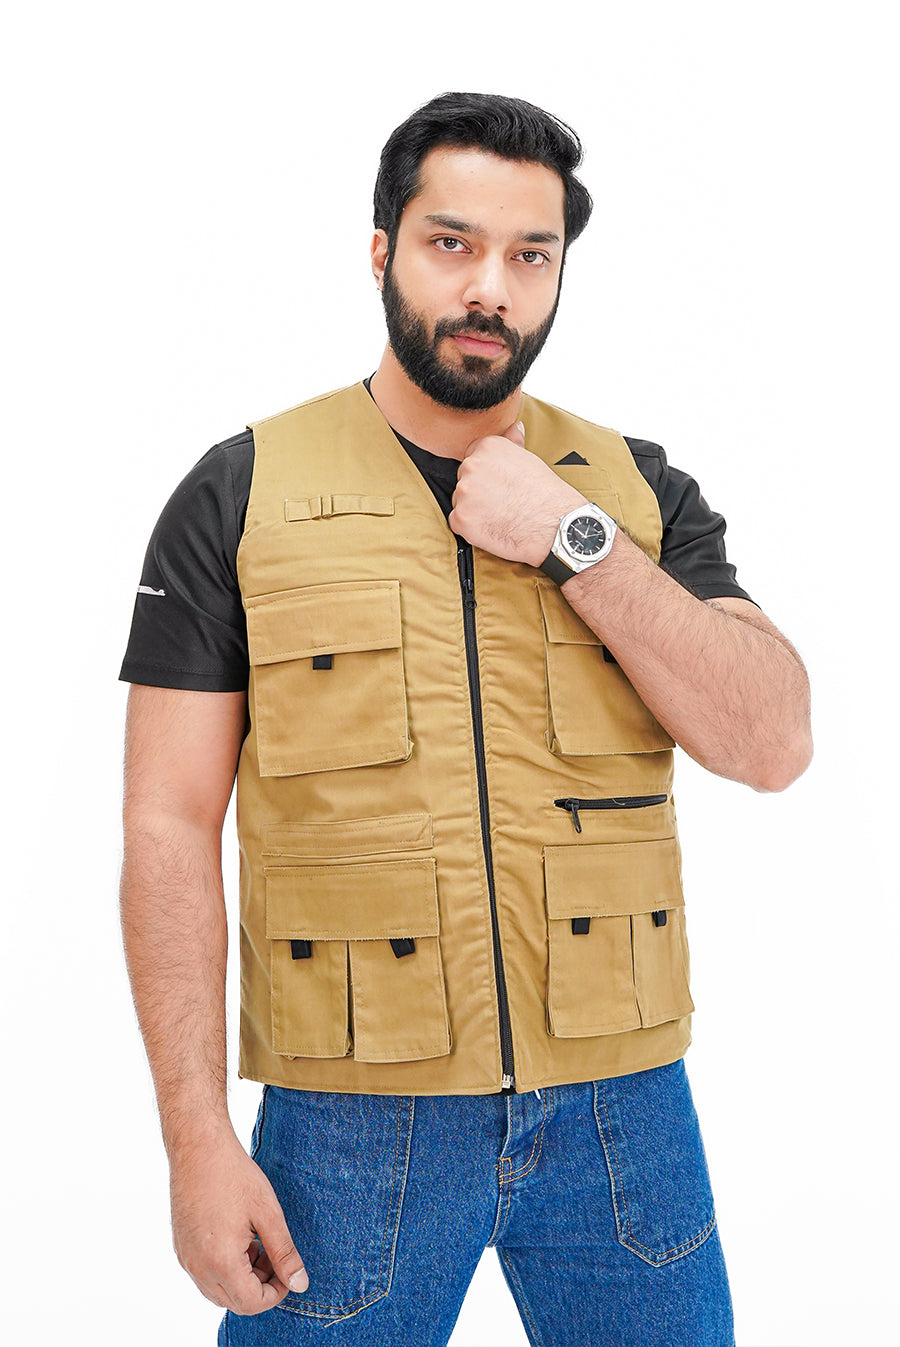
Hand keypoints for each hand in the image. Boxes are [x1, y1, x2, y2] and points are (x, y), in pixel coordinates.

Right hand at [169, 1128, 308, 1314]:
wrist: (198, 1147)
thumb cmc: (233, 1175)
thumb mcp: (268, 1213)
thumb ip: (284, 1253)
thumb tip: (300, 1284)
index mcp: (220, 1262)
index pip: (251, 1303)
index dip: (276, 1293)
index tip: (288, 1270)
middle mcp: (198, 1267)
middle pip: (234, 1301)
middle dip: (260, 1286)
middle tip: (274, 1255)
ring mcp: (186, 1258)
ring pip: (218, 1291)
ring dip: (242, 1279)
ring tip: (257, 1244)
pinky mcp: (181, 1247)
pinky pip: (204, 1274)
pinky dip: (225, 1268)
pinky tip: (238, 1237)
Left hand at [448, 421, 585, 564]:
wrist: (554, 523)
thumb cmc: (546, 493)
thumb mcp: (529, 459)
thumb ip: (512, 443)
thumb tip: (513, 427)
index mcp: (486, 447)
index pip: (472, 457)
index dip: (486, 474)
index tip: (499, 485)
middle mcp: (471, 466)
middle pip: (464, 479)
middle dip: (478, 491)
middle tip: (502, 502)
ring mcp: (464, 492)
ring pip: (460, 501)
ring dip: (473, 510)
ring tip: (500, 515)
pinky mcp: (461, 518)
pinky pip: (458, 522)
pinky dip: (471, 529)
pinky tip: (492, 527)